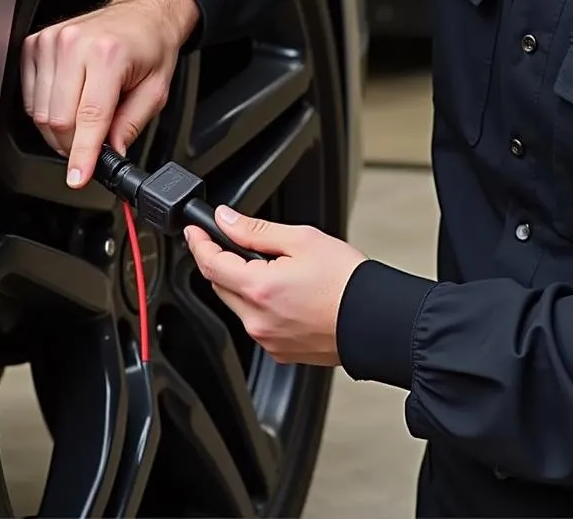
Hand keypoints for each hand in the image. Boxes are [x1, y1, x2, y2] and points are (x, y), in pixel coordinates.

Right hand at [21, 0, 199, 186]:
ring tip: (87, 116)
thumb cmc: (151, 45)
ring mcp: (51, 42)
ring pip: (39, 112)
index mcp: (108, 54)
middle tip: (95, 144)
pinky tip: (69, 101)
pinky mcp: (35, 44)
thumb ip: (131, 125)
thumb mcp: (156, 90)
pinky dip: (46, 110)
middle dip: (74, 144)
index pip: (89, 117)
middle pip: (57, 120)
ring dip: (60, 129)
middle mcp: (75, 44)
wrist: (143, 13)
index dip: (82, 154)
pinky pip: (28, 96)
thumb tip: (109, 155)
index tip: (78, 176)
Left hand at [186, 206, 366, 366]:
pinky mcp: (280, 352)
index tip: (196, 231)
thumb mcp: (302, 239)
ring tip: (276, 269)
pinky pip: (257, 324)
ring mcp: (268, 340)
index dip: (199, 243)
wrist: (377, 319)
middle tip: (239, 243)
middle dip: (222, 262)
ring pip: (238, 306)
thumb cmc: (348, 281)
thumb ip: (256, 229)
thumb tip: (226, 220)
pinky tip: (287, 294)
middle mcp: (257, 320)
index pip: (210, 264)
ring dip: (243, 285)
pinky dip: (261, 306)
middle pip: (220, 286)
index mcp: (260, 289)